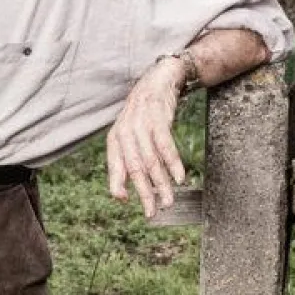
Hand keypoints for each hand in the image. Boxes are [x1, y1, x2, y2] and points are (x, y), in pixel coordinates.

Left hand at [106, 59, 187, 217]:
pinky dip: (173, 163)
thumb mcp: (129, 136)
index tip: (125, 202)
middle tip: (153, 212)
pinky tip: (179, 178)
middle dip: (144, 193)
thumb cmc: (143, 116)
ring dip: (161, 184)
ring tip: (169, 201)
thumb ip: (127, 160)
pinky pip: (165, 145)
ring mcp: (141, 125)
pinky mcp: (158, 118)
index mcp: (115, 139)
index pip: (115, 166)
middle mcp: (125, 132)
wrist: (157, 81)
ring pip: (151, 160)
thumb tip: (122, 194)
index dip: (117, 184)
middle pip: (135, 168)